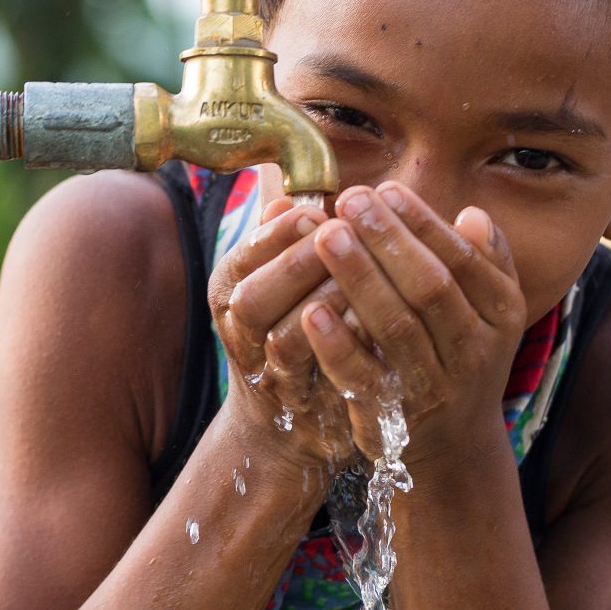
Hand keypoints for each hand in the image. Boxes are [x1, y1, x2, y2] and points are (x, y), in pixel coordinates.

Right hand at [208, 193, 370, 471]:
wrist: (286, 421)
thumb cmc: (287, 326)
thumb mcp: (271, 278)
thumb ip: (280, 238)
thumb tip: (285, 188)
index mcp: (229, 295)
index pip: (240, 260)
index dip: (275, 234)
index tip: (314, 211)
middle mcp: (243, 338)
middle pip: (252, 300)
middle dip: (295, 265)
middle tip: (339, 234)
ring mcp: (274, 377)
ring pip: (287, 342)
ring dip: (326, 303)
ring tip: (363, 272)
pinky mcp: (309, 408)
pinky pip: (329, 378)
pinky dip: (353, 347)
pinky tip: (381, 319)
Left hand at [296, 182, 526, 465]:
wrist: (454, 446)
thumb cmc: (460, 356)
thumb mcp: (489, 312)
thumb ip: (484, 262)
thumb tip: (473, 216)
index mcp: (500, 315)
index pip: (462, 260)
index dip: (424, 224)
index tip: (387, 190)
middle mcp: (473, 351)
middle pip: (430, 288)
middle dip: (388, 241)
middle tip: (350, 200)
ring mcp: (433, 387)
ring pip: (396, 328)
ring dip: (360, 279)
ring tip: (326, 237)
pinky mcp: (392, 417)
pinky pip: (365, 377)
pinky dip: (338, 346)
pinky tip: (311, 312)